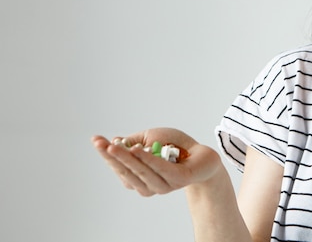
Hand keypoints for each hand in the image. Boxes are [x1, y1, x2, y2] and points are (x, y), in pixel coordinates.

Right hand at [92, 127, 221, 196]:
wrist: (204, 156)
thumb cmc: (175, 147)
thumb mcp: (150, 139)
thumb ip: (133, 142)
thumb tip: (115, 141)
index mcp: (139, 178)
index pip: (119, 168)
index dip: (107, 155)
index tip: (96, 140)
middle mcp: (149, 186)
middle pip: (127, 172)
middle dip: (113, 157)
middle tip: (102, 143)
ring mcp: (164, 185)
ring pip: (142, 172)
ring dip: (128, 159)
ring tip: (116, 146)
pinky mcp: (178, 179)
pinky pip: (161, 170)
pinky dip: (149, 160)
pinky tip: (138, 150)